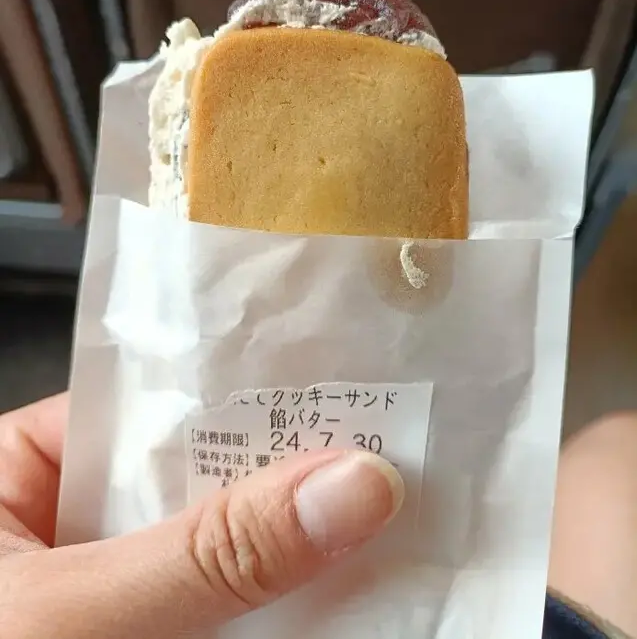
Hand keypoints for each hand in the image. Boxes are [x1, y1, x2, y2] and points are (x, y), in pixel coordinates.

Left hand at [0, 393, 403, 637]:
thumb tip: (349, 484)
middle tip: (391, 471)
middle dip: (287, 488)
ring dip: (293, 564)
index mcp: (20, 473)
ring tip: (391, 533)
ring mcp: (105, 600)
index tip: (347, 402)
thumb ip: (208, 553)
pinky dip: (273, 622)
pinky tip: (344, 608)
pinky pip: (217, 624)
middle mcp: (66, 528)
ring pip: (217, 565)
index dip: (250, 406)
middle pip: (198, 488)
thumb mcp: (72, 617)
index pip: (153, 415)